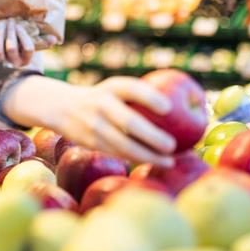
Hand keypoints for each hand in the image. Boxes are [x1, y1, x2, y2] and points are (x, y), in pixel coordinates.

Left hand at [0, 18, 35, 67]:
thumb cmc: (14, 36)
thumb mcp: (22, 35)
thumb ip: (22, 32)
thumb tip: (16, 25)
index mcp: (25, 59)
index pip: (28, 49)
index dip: (23, 35)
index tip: (19, 26)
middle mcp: (13, 64)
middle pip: (11, 49)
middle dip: (10, 30)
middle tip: (10, 20)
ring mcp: (0, 64)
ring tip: (1, 22)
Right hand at [1, 75, 176, 166]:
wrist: (62, 107)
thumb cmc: (104, 98)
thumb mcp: (115, 88)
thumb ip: (140, 96)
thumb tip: (186, 103)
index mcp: (110, 87)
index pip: (131, 88)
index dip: (149, 97)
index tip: (169, 107)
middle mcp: (100, 104)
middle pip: (127, 121)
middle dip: (150, 135)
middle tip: (172, 145)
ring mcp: (94, 125)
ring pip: (122, 144)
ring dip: (147, 155)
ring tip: (170, 161)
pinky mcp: (91, 143)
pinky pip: (118, 153)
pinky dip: (137, 159)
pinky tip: (157, 163)